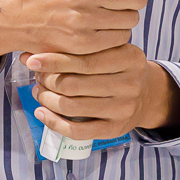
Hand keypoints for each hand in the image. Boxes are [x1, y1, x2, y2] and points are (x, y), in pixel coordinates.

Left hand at [25, 42, 179, 138]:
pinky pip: (77, 131)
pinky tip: (42, 113)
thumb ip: (84, 48)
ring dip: (47, 100)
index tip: (32, 60)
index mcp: (130, 58)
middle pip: (74, 84)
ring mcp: (123, 108)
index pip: (84, 60)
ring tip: (39, 92)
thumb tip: (33, 55)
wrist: (147, 95)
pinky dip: (54, 122)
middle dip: (48, 80)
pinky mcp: (114, 129)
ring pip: (71, 107)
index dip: (54, 61)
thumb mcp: (114, 51)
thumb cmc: (120, 69)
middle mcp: (130, 84)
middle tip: (37, 77)